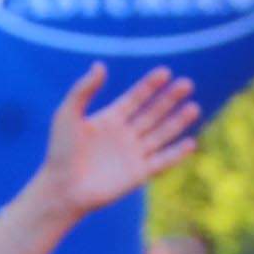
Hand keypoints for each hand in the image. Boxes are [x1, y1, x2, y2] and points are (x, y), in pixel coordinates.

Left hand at [30, 63, 201, 223]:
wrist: (62, 189)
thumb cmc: (60, 152)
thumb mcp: (67, 114)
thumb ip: (83, 89)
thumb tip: (100, 65)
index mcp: (109, 119)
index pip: (135, 98)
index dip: (150, 85)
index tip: (165, 72)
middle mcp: (124, 134)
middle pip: (153, 112)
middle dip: (170, 99)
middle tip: (187, 84)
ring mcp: (133, 154)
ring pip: (161, 134)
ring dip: (178, 122)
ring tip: (194, 108)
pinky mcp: (138, 174)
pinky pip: (162, 162)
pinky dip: (176, 154)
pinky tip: (190, 142)